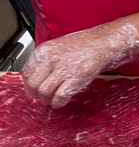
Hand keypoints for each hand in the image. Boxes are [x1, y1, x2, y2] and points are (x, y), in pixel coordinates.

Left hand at [22, 23, 138, 108]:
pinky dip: (58, 103)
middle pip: (33, 85)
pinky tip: (60, 102)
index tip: (33, 89)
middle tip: (41, 98)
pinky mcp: (75, 78)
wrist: (103, 43)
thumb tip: (40, 76)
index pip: (26, 72)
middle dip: (35, 95)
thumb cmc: (85, 44)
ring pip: (44, 92)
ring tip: (52, 101)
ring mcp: (63, 69)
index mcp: (44, 50)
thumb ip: (47, 60)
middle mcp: (51, 59)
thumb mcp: (59, 47)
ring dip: (47, 100)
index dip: (29, 84)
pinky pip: (60, 96)